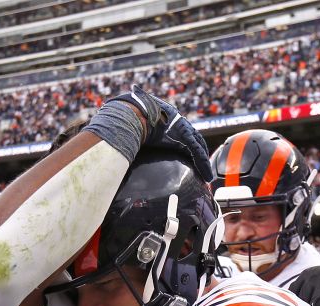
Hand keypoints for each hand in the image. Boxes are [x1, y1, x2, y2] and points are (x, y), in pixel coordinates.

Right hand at [90, 85, 213, 180]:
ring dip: (202, 161)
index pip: (178, 131)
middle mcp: (174, 120)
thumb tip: (112, 150)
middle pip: (192, 137)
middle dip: (198, 151)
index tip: (187, 153)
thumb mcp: (128, 130)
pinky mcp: (184, 134)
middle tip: (202, 167)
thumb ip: (127, 139)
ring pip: (196, 146)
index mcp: (163, 117)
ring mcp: (180, 126)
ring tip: (206, 176)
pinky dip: (202, 163)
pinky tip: (206, 176)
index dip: (184, 142)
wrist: (129, 115)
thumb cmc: (124, 122)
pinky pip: (196, 151)